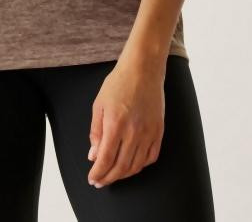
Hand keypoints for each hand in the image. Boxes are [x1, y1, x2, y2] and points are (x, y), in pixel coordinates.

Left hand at [86, 56, 165, 187]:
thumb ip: (96, 132)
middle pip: (121, 167)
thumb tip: (93, 156)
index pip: (106, 159)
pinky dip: (140, 166)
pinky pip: (150, 157)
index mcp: (115, 125)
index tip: (92, 179)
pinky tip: (131, 165)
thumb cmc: (118, 84)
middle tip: (100, 182)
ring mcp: (148, 133)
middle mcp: (133, 132)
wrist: (143, 70)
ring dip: (123, 175)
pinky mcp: (159, 131)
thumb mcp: (99, 104)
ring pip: (136, 166)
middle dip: (108, 178)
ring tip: (113, 175)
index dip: (98, 173)